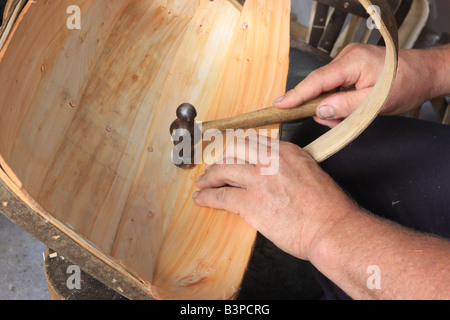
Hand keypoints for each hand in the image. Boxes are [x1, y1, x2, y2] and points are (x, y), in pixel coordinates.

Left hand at [193, 136, 358, 260]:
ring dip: (209, 177)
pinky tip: (201, 199)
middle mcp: (271, 160)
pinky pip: (221, 195)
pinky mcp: (251, 202)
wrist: (332, 229)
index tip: (232, 156)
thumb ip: (287, 168)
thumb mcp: (310, 173)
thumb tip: (270, 176)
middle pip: (235, 149)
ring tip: (203, 184)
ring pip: (223, 169)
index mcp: (287, 151)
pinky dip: (207, 197)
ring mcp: (259, 180)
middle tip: (215, 170)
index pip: (253, 142)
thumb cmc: (328, 208)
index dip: (238, 150)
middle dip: (221, 159)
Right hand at [274, 43, 440, 126]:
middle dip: (320, 106)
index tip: (279, 105)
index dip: (296, 95)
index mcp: (352, 62)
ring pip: (326, 87)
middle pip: (319, 85)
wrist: (425, 72)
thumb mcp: (376, 102)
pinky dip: (337, 99)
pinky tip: (348, 108)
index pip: (316, 81)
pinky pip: (334, 85)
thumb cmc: (406, 83)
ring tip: (346, 117)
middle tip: (333, 123)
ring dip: (331, 105)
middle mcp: (347, 57)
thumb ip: (345, 106)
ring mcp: (348, 60)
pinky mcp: (351, 66)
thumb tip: (319, 110)